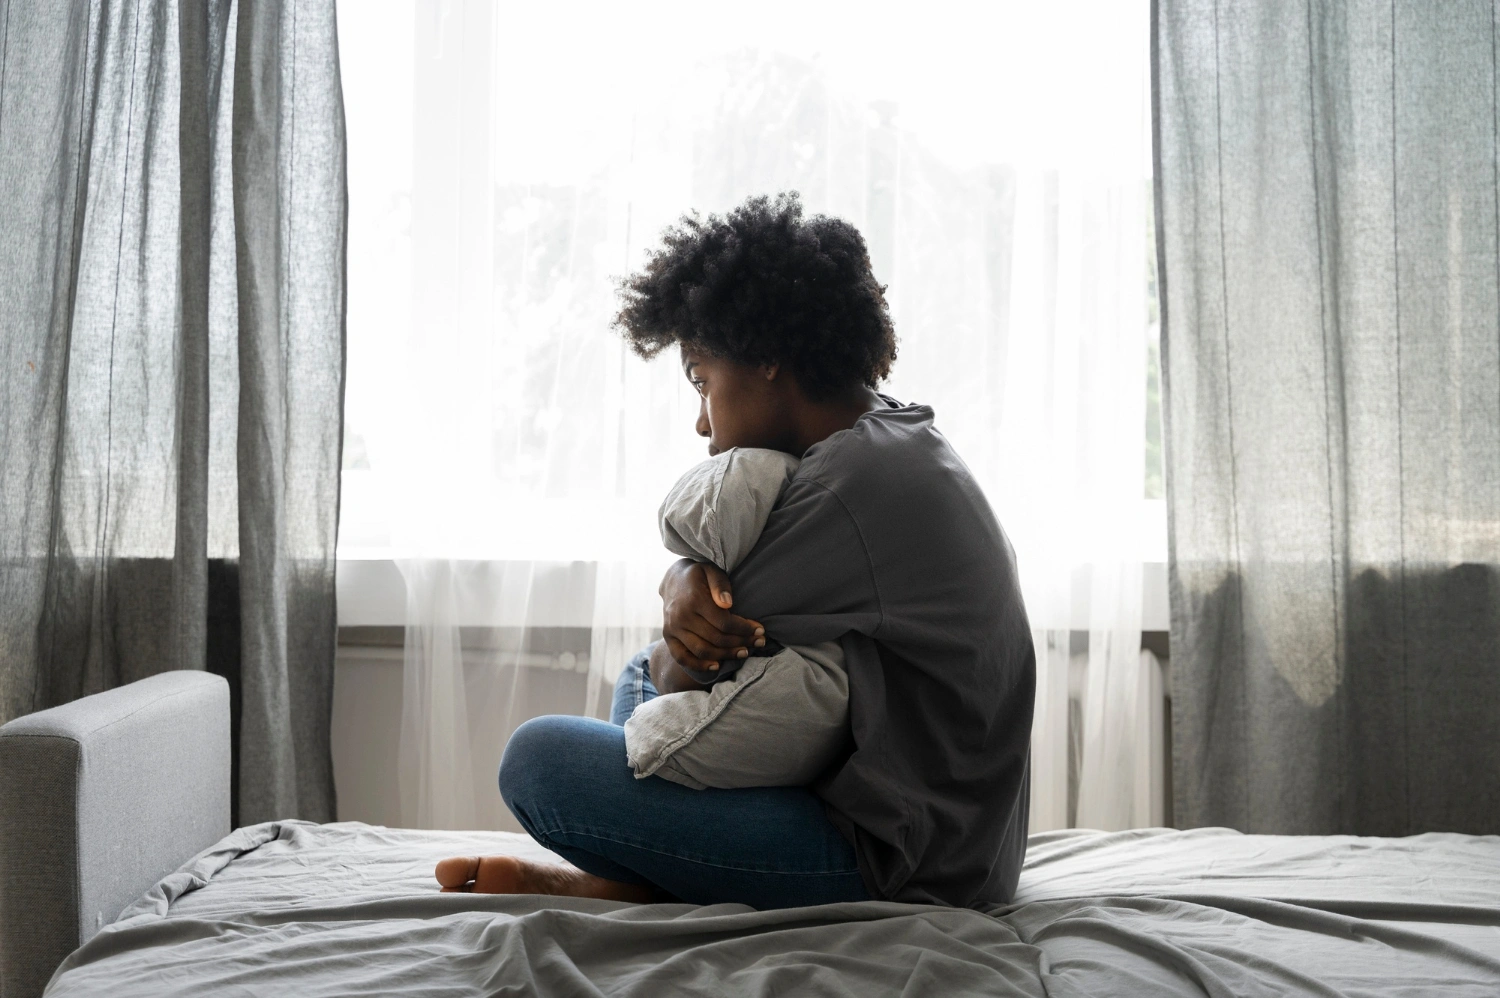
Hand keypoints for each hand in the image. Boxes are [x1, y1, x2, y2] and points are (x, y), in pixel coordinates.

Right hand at [659, 559, 765, 673]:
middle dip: (741, 642)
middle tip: (759, 642)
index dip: (745, 629)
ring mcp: (672, 629)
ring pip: (703, 651)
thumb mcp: (712, 571)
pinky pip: (682, 657)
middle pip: (716, 638)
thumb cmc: (699, 575)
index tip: (760, 630)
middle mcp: (680, 616)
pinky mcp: (668, 637)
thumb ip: (720, 585)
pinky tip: (717, 666)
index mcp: (693, 599)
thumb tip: (727, 603)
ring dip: (726, 655)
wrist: (673, 580)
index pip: (724, 622)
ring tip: (744, 653)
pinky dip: (699, 666)